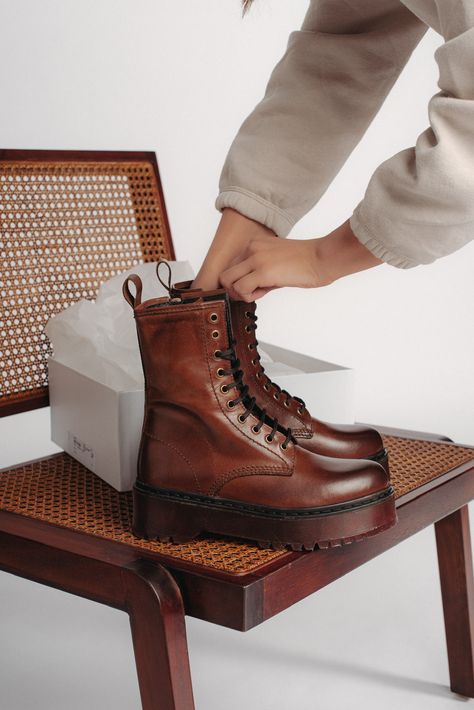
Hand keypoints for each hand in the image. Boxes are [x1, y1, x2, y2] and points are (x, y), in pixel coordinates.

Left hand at [219, 217, 382, 301]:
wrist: (323, 257)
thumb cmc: (307, 262)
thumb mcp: (277, 262)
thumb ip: (260, 271)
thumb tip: (249, 288)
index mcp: (255, 244)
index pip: (233, 267)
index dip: (242, 281)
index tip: (257, 285)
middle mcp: (252, 249)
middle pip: (225, 274)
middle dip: (235, 289)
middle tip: (253, 293)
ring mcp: (256, 259)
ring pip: (228, 282)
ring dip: (241, 293)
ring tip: (261, 292)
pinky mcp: (262, 271)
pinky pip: (240, 289)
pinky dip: (249, 297)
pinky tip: (266, 292)